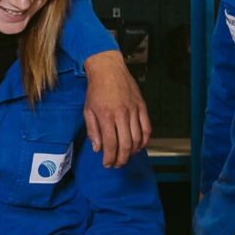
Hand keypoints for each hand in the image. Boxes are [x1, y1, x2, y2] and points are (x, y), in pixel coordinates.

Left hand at [82, 50, 150, 166]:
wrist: (108, 69)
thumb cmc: (96, 90)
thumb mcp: (88, 110)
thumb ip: (93, 131)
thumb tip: (97, 149)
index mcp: (106, 116)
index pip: (110, 144)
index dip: (109, 158)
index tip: (107, 164)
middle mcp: (122, 114)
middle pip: (125, 145)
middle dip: (121, 159)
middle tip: (117, 164)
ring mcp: (134, 110)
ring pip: (137, 139)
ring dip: (132, 152)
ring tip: (126, 156)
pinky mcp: (142, 107)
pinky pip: (147, 128)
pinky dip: (144, 140)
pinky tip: (139, 146)